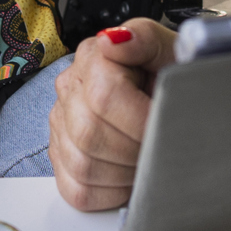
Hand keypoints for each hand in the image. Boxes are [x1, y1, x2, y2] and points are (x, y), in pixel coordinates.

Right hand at [49, 20, 175, 211]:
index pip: (104, 96)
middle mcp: (69, 88)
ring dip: (125, 171)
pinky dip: (111, 192)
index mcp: (94, 56)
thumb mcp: (170, 50)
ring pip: (82, 166)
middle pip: (89, 134)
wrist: (168, 94)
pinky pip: (77, 191)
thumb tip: (113, 40)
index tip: (165, 124)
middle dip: (135, 148)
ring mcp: (61, 123)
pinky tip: (130, 174)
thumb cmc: (170, 75)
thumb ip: (145, 39)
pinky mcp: (61, 156)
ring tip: (147, 157)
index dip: (139, 120)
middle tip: (160, 144)